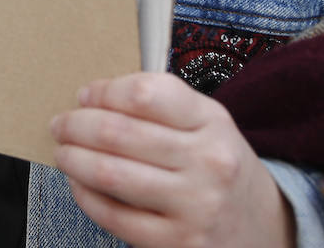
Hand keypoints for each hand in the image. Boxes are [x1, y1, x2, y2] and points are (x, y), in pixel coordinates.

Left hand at [50, 72, 295, 247]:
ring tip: (63, 152)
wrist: (264, 226)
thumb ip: (156, 103)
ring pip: (111, 174)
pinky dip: (86, 196)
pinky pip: (114, 216)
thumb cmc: (216, 163)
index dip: (104, 91)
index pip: (145, 93)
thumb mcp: (204, 121)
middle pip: (118, 133)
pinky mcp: (179, 243)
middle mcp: (208, 163)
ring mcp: (195, 206)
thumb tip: (89, 98)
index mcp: (212, 122)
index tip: (84, 96)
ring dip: (73, 159)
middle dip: (75, 126)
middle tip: (59, 125)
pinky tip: (79, 184)